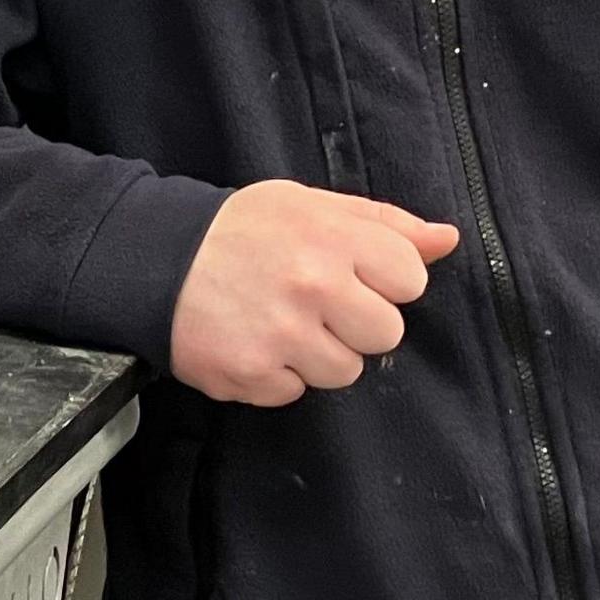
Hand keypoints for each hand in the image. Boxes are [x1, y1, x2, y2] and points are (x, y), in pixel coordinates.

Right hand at [168, 180, 459, 406]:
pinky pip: (294, 392)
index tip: (349, 273)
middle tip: (313, 303)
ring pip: (344, 371)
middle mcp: (313, 286)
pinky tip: (252, 342)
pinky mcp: (252, 374)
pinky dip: (275, 375)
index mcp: (333, 238)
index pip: (410, 279)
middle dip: (355, 323)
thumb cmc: (238, 231)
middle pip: (385, 334)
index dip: (382, 279)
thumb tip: (447, 239)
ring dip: (316, 354)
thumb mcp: (309, 206)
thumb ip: (383, 223)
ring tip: (278, 323)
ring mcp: (283, 335)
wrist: (152, 259)